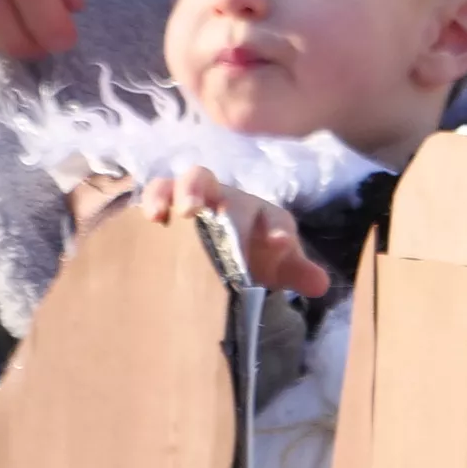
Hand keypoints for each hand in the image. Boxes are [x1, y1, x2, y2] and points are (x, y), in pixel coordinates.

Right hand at [137, 166, 329, 296]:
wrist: (223, 251)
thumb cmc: (253, 253)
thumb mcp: (277, 265)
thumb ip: (296, 271)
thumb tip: (320, 284)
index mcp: (258, 214)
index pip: (270, 217)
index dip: (275, 230)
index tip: (278, 245)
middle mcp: (224, 199)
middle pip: (216, 186)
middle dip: (205, 194)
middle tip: (195, 211)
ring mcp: (192, 200)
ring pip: (180, 183)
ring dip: (173, 193)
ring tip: (166, 212)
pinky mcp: (165, 207)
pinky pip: (155, 195)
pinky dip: (150, 202)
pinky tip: (146, 219)